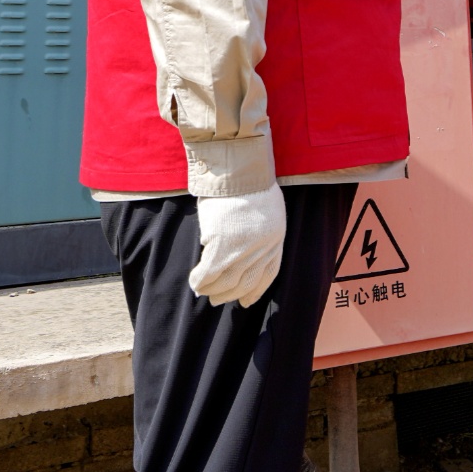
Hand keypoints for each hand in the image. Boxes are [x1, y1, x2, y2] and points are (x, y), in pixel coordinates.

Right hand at [187, 184, 285, 306]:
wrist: (239, 170)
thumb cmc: (250, 184)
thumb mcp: (266, 211)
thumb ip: (259, 233)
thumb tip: (240, 254)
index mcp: (276, 238)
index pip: (268, 275)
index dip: (255, 291)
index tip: (245, 301)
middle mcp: (262, 248)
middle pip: (246, 282)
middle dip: (230, 295)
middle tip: (217, 300)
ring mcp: (243, 248)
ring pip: (227, 281)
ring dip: (213, 290)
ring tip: (203, 292)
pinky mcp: (222, 243)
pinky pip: (209, 271)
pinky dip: (201, 280)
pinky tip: (195, 282)